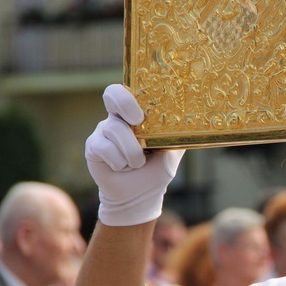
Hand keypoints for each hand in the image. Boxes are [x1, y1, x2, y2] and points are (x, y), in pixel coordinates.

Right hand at [85, 85, 183, 225]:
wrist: (140, 196)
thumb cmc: (156, 170)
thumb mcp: (172, 152)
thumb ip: (177, 135)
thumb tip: (192, 120)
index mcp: (138, 114)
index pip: (130, 90)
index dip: (133, 94)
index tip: (142, 113)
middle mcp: (119, 118)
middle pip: (112, 94)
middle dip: (125, 104)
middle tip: (138, 120)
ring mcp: (104, 130)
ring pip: (115, 129)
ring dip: (132, 152)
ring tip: (137, 163)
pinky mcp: (93, 146)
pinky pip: (105, 148)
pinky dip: (119, 162)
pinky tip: (122, 168)